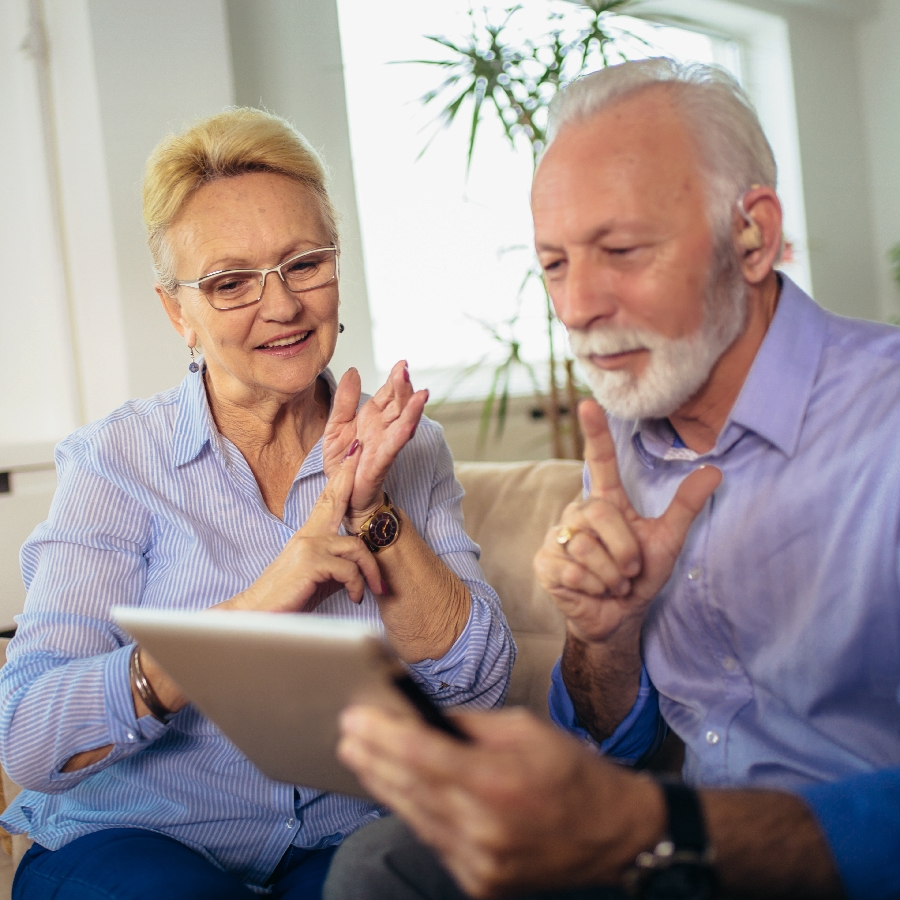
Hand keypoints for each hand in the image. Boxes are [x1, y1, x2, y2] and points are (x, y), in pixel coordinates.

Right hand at [226, 443, 383, 612]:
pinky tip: (353, 597)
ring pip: (356, 547)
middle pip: (334, 500)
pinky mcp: (310, 563)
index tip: (352, 455)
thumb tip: (357, 566)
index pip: (326, 501)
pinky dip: (356, 585)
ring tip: (373, 589)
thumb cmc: (289, 599)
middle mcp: (308, 535)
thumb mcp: (318, 578)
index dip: (340, 479)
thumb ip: (336, 565)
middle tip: (360, 451)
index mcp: (309, 536)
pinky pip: (348, 569)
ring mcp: (308, 546)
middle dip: (349, 476)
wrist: (256, 617)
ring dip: (370, 571)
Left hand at [322, 362, 427, 520]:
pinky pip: (393, 448)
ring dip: (412, 410)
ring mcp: (384, 445)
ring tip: (421, 395)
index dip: (395, 379)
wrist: (342, 493)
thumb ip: (344, 401)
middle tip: (405, 371)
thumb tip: (353, 371)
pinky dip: (401, 436)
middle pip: (398, 404)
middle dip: (404, 388)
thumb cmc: (343, 462)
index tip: (402, 363)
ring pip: (402, 423)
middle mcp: (383, 428)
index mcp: (372, 417)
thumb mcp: (335, 425)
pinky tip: (409, 425)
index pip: (388, 394)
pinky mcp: (380, 463)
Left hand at [338, 705, 663, 898]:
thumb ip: (469, 725)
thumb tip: (421, 714)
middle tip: (347, 734)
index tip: (355, 717)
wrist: (613, 835)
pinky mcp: (480, 881)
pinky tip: (397, 791)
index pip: (422, 755)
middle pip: (410, 787)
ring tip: (360, 758)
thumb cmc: (572, 773)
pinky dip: (414, 813)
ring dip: (384, 784)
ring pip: (415, 817)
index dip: (382, 735)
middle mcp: (485, 827)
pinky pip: (434, 841)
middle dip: (372, 757)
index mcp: (498, 781)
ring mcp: (480, 861)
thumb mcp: (526, 729)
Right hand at [533, 400, 720, 642]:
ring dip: (611, 574)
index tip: (588, 404)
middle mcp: (577, 513)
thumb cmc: (639, 576)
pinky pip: (573, 569)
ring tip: (613, 582)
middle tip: (631, 570)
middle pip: (600, 515)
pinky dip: (594, 586)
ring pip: (586, 547)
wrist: (617, 616)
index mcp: (605, 501)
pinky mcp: (545, 562)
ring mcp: (557, 536)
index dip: (594, 433)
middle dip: (624, 550)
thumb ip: (685, 507)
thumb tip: (716, 472)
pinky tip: (594, 591)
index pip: (598, 461)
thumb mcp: (667, 540)